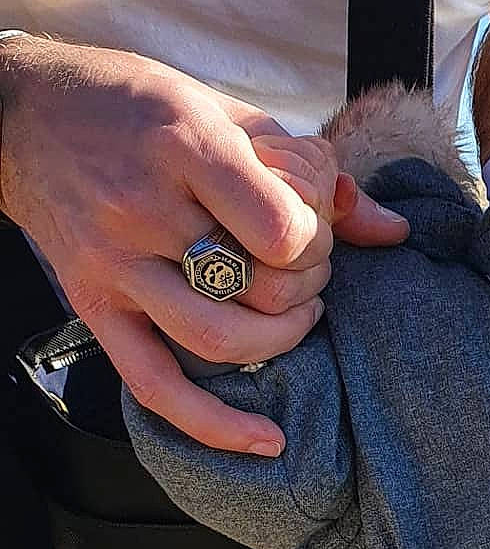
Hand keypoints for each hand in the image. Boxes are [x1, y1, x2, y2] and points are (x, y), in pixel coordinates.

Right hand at [0, 37, 407, 453]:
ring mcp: (116, 265)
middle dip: (308, 284)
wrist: (21, 111)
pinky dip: (216, 426)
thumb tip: (394, 232)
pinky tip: (267, 440)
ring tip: (294, 314)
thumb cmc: (140, 108)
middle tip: (304, 265)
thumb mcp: (231, 114)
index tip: (311, 228)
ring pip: (222, 340)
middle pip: (261, 287)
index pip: (281, 229)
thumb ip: (316, 174)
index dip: (316, 241)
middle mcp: (144, 208)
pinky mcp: (95, 306)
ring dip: (281, 339)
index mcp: (184, 146)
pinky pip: (157, 387)